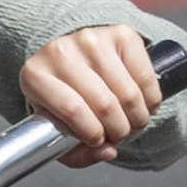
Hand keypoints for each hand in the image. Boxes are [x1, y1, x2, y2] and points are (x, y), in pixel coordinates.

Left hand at [24, 22, 162, 165]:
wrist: (71, 56)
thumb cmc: (63, 97)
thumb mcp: (58, 128)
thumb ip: (76, 152)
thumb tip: (107, 152)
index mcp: (35, 75)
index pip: (72, 110)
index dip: (92, 133)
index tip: (99, 141)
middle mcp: (60, 51)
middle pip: (104, 104)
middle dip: (119, 130)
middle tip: (119, 135)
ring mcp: (92, 39)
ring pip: (128, 94)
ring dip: (137, 118)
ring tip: (131, 123)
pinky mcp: (121, 34)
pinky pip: (146, 78)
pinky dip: (151, 100)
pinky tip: (142, 104)